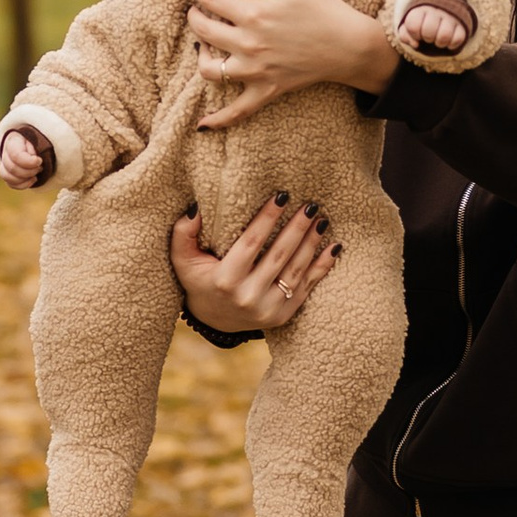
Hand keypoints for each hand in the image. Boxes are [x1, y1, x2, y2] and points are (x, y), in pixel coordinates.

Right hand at [0, 125, 53, 187]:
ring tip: (37, 173)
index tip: (39, 160)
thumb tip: (34, 158)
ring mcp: (4, 165)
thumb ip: (36, 147)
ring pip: (8, 178)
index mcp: (13, 141)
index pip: (15, 155)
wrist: (33, 144)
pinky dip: (24, 185)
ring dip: (26, 179)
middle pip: (12, 168)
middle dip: (30, 171)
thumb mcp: (39, 140)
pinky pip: (12, 184)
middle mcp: (5, 153)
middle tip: (40, 167)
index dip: (29, 162)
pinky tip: (33, 179)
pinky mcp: (7, 175)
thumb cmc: (37, 141)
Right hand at [171, 196, 341, 332]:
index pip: (251, 243)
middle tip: (311, 204)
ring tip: (321, 219)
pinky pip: (307, 288)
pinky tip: (334, 247)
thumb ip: (183, 233)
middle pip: (279, 255)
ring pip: (295, 270)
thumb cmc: (199, 279)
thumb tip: (196, 208)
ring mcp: (268, 309)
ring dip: (312, 243)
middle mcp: (248, 297)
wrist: (215, 320)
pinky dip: (322, 267)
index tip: (282, 196)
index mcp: (225, 280)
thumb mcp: (183, 259)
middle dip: (297, 228)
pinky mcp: (283, 315)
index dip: (267, 218)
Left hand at [190, 0, 397, 126]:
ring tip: (204, 45)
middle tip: (198, 9)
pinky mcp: (266, 90)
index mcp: (254, 14)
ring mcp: (255, 71)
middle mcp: (248, 45)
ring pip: (210, 70)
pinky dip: (219, 120)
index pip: (211, 0)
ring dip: (201, 55)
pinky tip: (202, 124)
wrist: (349, 45)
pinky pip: (238, 110)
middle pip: (204, 31)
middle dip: (195, 16)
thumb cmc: (323, 9)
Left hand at [395, 0, 470, 53]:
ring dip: (440, 43)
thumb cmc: (423, 22)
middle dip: (427, 38)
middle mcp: (436, 10)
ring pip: (444, 36)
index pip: (414, 26)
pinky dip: (452, 44)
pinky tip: (448, 40)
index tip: (418, 33)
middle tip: (429, 36)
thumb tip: (415, 44)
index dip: (414, 34)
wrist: (444, 9)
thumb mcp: (409, 26)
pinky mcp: (462, 24)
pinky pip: (458, 39)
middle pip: (428, 32)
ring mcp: (451, 16)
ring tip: (438, 39)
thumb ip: (405, 35)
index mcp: (420, 9)